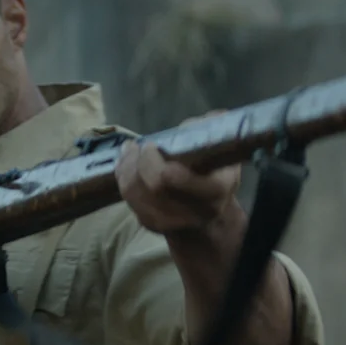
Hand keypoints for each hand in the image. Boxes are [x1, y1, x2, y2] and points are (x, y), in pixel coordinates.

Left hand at [115, 113, 241, 236]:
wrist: (208, 215)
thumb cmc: (215, 173)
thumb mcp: (222, 150)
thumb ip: (211, 130)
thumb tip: (204, 119)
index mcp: (215, 191)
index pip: (175, 178)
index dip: (155, 160)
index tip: (152, 145)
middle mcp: (195, 212)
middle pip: (153, 186)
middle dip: (140, 161)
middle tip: (140, 146)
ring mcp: (171, 223)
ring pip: (136, 194)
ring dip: (127, 168)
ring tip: (130, 150)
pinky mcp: (151, 225)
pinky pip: (130, 200)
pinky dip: (123, 179)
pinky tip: (126, 164)